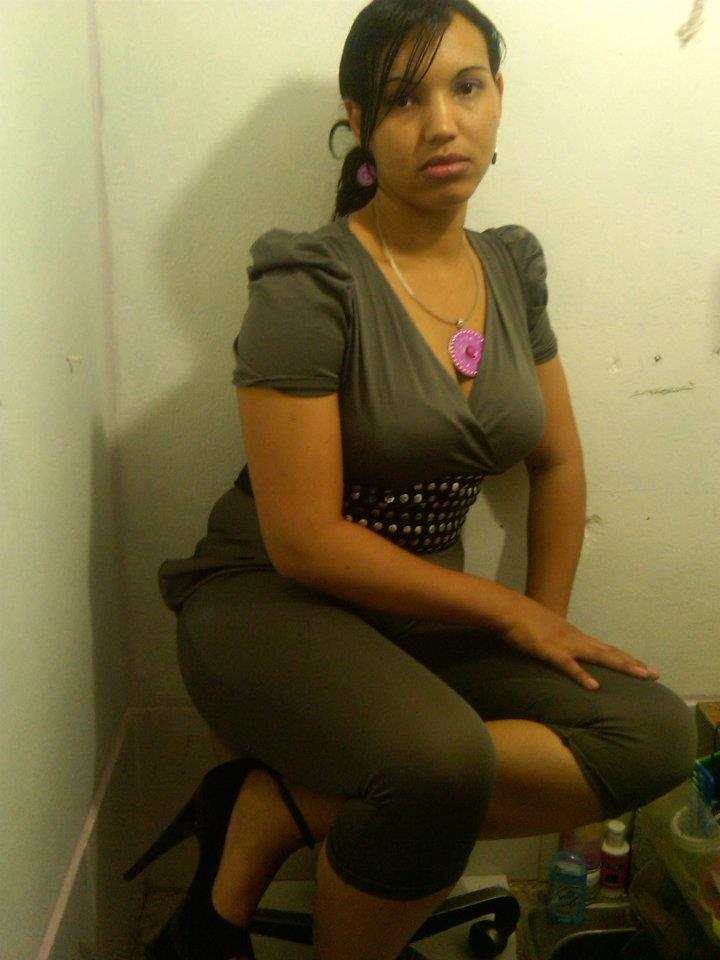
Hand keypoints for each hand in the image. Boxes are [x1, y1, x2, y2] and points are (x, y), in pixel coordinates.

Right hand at [501, 595, 659, 689]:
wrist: (507, 609)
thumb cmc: (523, 619)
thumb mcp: (546, 631)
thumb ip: (557, 642)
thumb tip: (563, 652)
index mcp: (574, 635)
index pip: (605, 648)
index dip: (625, 658)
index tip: (644, 666)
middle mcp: (576, 638)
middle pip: (610, 652)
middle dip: (633, 663)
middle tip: (655, 674)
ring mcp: (565, 644)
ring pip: (599, 656)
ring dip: (622, 666)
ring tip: (641, 674)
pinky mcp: (549, 651)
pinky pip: (569, 666)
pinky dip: (582, 676)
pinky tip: (595, 687)